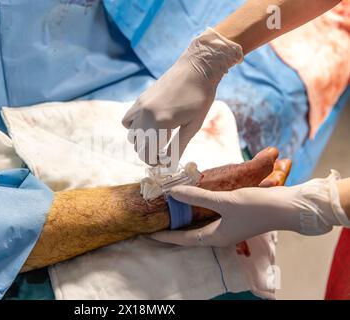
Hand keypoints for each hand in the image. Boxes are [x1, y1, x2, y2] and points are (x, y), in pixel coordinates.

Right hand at [122, 28, 242, 164]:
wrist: (197, 68)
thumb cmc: (200, 97)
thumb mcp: (192, 126)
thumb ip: (178, 146)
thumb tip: (169, 164)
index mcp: (160, 123)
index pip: (147, 153)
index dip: (154, 162)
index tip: (165, 161)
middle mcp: (146, 115)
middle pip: (138, 146)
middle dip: (149, 153)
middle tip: (164, 151)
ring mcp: (140, 106)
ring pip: (131, 135)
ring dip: (142, 141)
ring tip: (158, 137)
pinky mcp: (140, 100)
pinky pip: (127, 120)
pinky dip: (134, 127)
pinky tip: (149, 125)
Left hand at [151, 171, 347, 246]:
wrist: (287, 207)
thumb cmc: (256, 207)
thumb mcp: (224, 201)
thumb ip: (198, 197)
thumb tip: (173, 192)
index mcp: (216, 237)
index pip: (184, 239)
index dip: (167, 236)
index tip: (150, 233)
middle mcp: (221, 235)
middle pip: (191, 233)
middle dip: (174, 228)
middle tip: (158, 220)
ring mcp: (228, 227)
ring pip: (200, 224)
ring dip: (186, 218)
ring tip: (171, 210)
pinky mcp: (235, 217)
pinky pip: (210, 216)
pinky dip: (199, 210)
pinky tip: (195, 200)